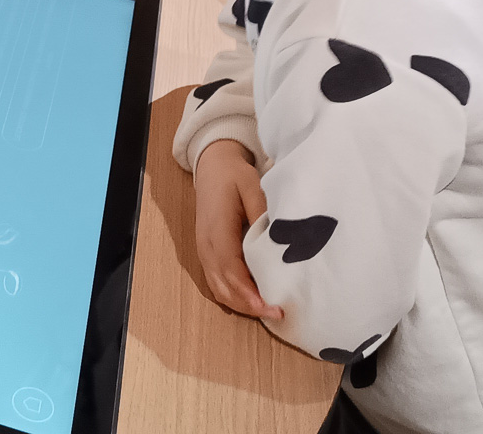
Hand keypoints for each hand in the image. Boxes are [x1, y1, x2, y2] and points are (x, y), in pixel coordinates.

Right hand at [193, 139, 282, 321]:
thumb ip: (262, 214)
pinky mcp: (208, 254)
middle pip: (223, 287)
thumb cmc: (233, 176)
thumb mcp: (252, 186)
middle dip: (249, 306)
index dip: (249, 293)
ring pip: (219, 290)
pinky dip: (234, 297)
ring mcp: (204, 252)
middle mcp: (206, 246)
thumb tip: (278, 243)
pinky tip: (254, 300)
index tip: (270, 306)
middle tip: (277, 314)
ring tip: (268, 311)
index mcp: (217, 231)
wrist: (212, 167)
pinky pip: (217, 284)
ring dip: (241, 305)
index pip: (231, 270)